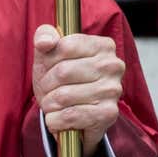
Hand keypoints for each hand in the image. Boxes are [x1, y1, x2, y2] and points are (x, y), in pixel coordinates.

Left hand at [32, 25, 124, 156]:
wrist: (73, 115)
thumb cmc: (61, 80)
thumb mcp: (49, 53)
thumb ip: (44, 36)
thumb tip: (44, 42)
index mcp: (103, 46)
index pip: (65, 46)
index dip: (48, 60)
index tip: (48, 68)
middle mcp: (113, 65)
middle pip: (63, 71)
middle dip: (46, 84)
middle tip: (47, 90)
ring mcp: (113, 90)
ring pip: (63, 96)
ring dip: (49, 104)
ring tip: (53, 105)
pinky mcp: (108, 113)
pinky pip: (70, 116)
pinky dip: (55, 120)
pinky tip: (58, 118)